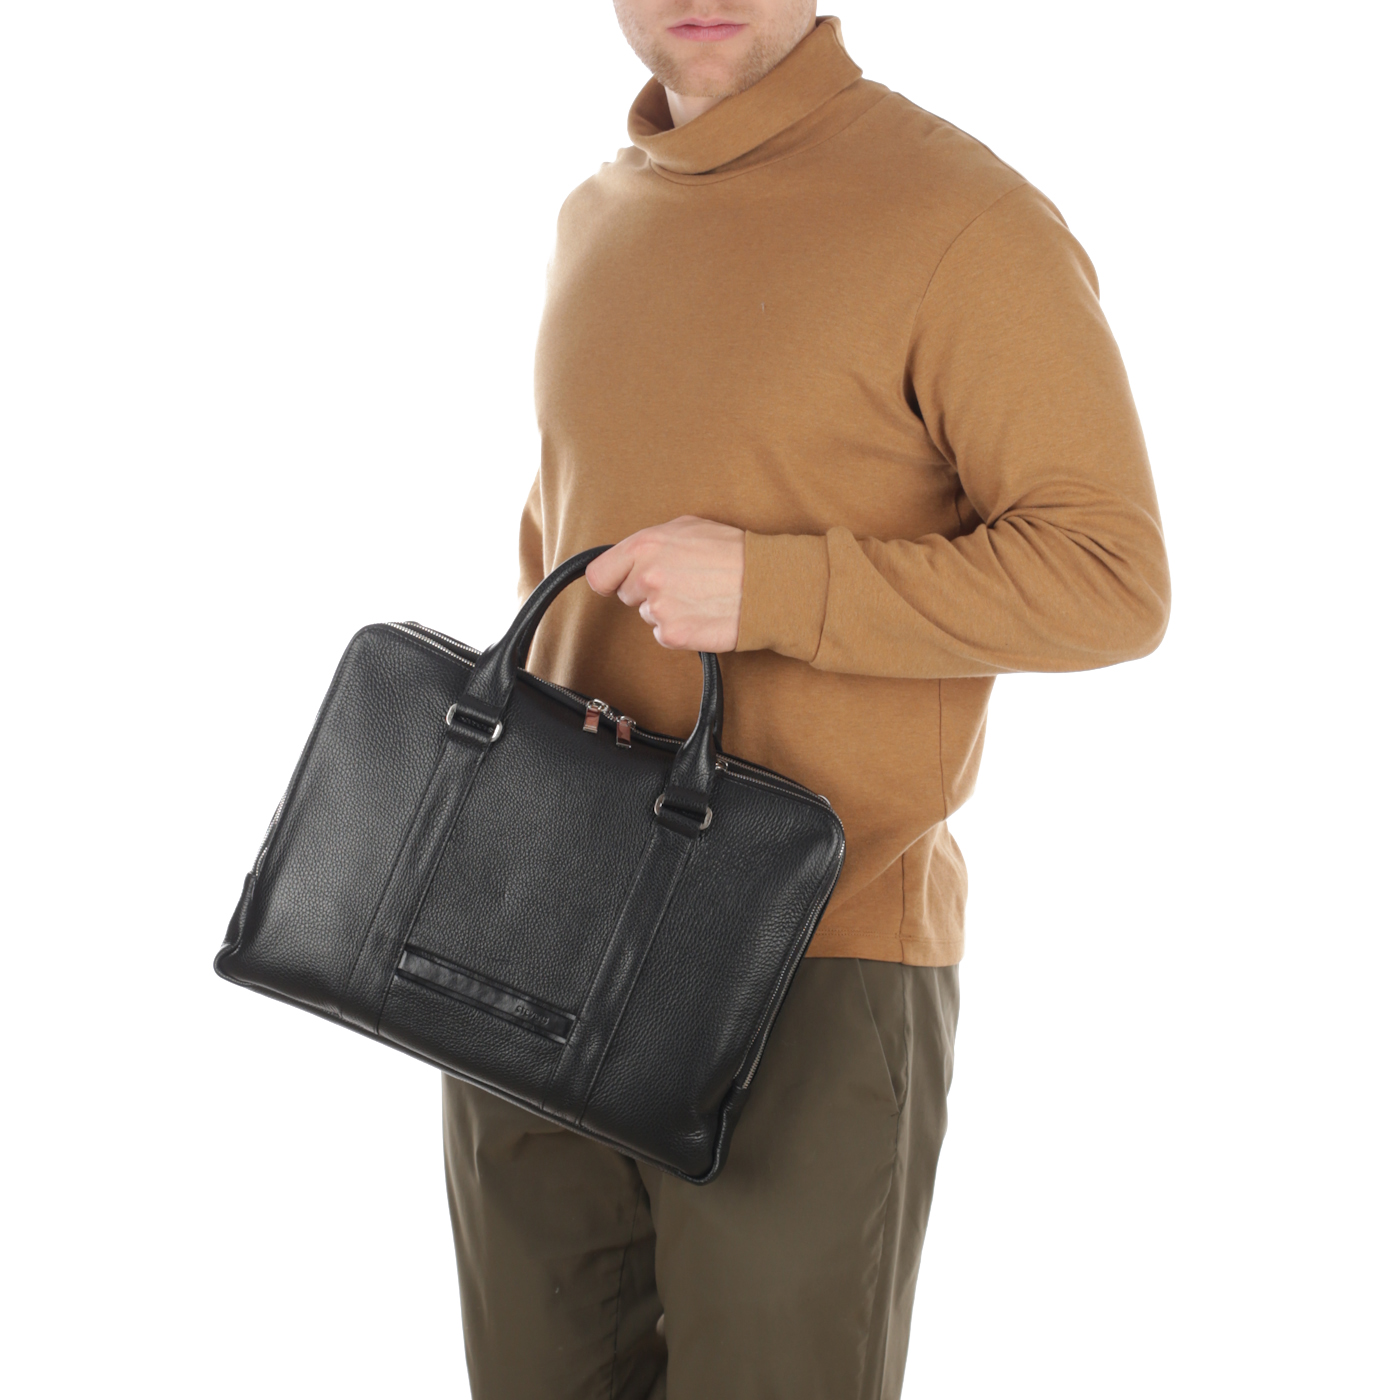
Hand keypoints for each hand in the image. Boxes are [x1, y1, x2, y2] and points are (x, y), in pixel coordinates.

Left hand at [585, 516, 744, 651]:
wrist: (767, 582)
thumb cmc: (733, 552)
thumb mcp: (688, 527)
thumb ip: (651, 542)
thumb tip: (628, 556)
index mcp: (646, 545)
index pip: (599, 574)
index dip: (612, 579)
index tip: (620, 582)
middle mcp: (647, 577)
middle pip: (627, 596)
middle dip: (648, 592)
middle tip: (682, 583)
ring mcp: (659, 608)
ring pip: (648, 616)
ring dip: (668, 610)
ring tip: (699, 596)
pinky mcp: (674, 634)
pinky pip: (664, 636)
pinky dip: (681, 629)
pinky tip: (703, 614)